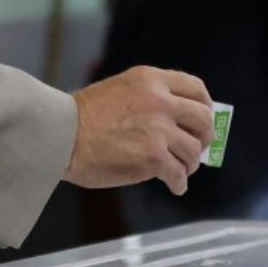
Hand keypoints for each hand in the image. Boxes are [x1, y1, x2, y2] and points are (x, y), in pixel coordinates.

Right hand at [64, 66, 214, 195]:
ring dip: (190, 163)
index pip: (195, 88)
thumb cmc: (83, 116)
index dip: (205, 105)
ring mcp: (158, 129)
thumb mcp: (121, 89)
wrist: (62, 135)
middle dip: (205, 136)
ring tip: (181, 169)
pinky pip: (178, 173)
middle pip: (202, 118)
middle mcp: (160, 101)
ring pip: (192, 150)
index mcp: (151, 80)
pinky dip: (179, 182)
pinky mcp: (153, 157)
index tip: (205, 116)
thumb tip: (175, 120)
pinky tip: (175, 185)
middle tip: (199, 146)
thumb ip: (149, 98)